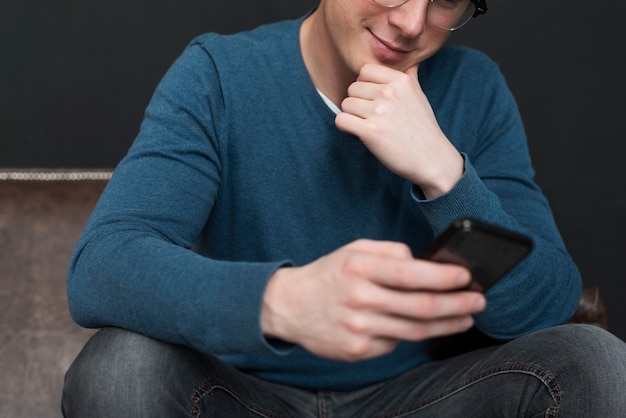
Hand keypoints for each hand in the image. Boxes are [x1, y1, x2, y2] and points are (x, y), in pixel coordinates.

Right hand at [261, 239, 485, 361]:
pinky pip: (395, 343)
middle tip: (478, 300)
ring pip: (416, 330)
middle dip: (458, 304)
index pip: (413, 274)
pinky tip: (420, 326)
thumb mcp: (354, 250)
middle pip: (422, 306)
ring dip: (448, 324)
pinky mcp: (358, 349)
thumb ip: (390, 252)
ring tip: (466, 317)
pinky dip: (411, 333)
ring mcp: (359, 328)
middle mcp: (360, 299)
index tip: (466, 277)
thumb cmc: (328, 275)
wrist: (289, 306)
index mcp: (360, 268)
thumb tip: (425, 263)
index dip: (446, 277)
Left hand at [335, 63, 463, 198]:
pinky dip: (345, 127)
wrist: (432, 159)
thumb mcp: (419, 96)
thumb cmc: (422, 128)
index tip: (372, 100)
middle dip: (357, 103)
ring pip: (345, 105)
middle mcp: (390, 92)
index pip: (364, 71)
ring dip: (352, 117)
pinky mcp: (371, 132)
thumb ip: (409, 76)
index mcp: (401, 80)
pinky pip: (341, 120)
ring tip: (368, 126)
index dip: (364, 85)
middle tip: (371, 118)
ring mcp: (380, 112)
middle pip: (352, 88)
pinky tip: (357, 133)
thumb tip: (410, 61)